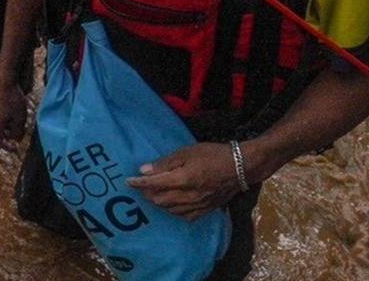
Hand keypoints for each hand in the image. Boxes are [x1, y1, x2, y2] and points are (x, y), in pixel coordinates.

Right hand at [0, 80, 28, 150]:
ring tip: (19, 116)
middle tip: (22, 128)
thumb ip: (18, 133)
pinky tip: (13, 109)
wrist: (5, 82)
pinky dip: (6, 118)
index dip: (8, 147)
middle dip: (11, 133)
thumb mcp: (20, 119)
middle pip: (1, 133)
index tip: (16, 149)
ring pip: (0, 125)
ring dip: (9, 124)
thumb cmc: (14, 101)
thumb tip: (16, 140)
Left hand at [126, 142, 245, 219]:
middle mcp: (188, 196)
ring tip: (153, 194)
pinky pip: (184, 216)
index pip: (154, 184)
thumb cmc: (213, 155)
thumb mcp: (187, 152)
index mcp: (183, 179)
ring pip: (170, 210)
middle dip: (147, 194)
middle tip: (141, 187)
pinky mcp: (205, 211)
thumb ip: (165, 163)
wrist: (240, 168)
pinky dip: (173, 210)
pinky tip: (172, 204)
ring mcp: (197, 206)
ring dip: (159, 203)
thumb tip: (144, 170)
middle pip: (159, 200)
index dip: (139, 183)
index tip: (128, 182)